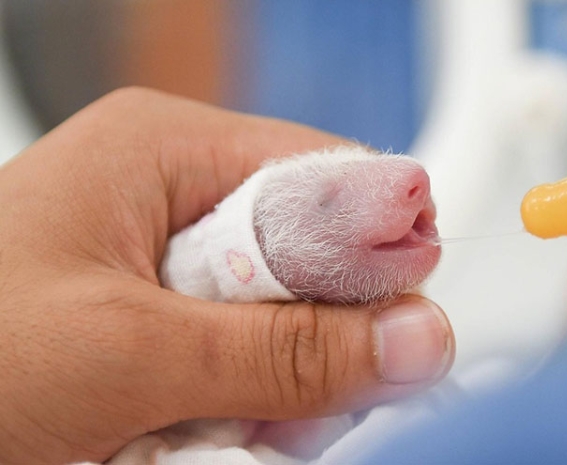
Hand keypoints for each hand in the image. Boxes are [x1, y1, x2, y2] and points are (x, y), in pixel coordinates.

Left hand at [0, 88, 454, 463]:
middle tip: (292, 405)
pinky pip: (245, 356)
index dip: (380, 250)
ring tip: (224, 429)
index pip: (330, 177)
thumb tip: (417, 337)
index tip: (404, 331)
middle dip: (321, 335)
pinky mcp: (160, 322)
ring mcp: (167, 261)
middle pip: (314, 257)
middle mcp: (175, 195)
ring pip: (286, 318)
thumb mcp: (127, 355)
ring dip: (279, 383)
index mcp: (167, 150)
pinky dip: (246, 405)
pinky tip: (206, 433)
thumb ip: (283, 351)